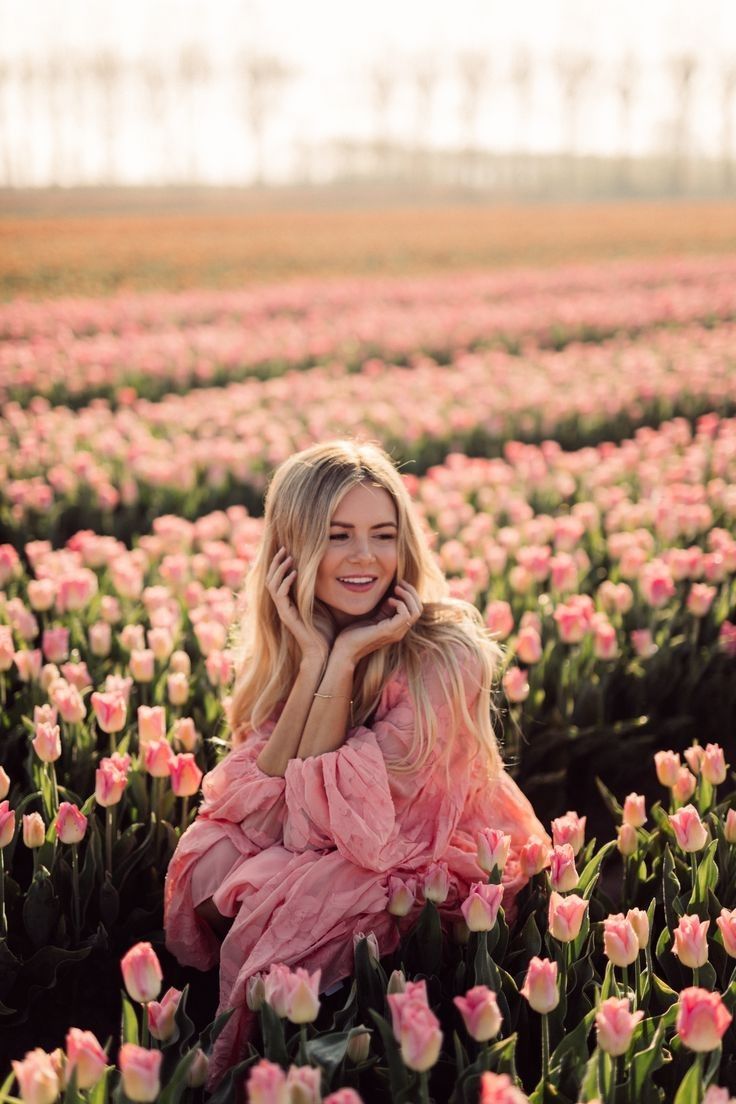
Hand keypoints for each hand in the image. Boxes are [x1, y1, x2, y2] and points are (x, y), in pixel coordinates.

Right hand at [266, 548, 333, 665]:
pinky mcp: (287, 617)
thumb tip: (328, 572)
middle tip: (283, 548)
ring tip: (288, 557)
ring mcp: (283, 611)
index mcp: (289, 602)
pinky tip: (295, 573)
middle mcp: (283, 606)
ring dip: (280, 569)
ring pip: (272, 585)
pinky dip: (286, 583)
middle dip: (276, 562)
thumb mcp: (322, 604)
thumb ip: (318, 591)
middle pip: (270, 579)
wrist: (323, 653)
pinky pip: (280, 596)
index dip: (280, 564)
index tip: (287, 549)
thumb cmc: (326, 631)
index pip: (277, 579)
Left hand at [332, 580, 422, 665]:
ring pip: (415, 612)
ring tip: (396, 589)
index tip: (399, 585)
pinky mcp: (388, 631)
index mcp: (397, 628)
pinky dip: (400, 604)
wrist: (345, 649)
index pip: (416, 610)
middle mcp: (400, 631)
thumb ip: (385, 610)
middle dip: (412, 593)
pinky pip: (405, 615)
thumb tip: (392, 597)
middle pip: (419, 609)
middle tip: (401, 583)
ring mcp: (395, 632)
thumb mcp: (374, 618)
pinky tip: (389, 600)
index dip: (410, 595)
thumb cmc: (355, 633)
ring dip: (407, 596)